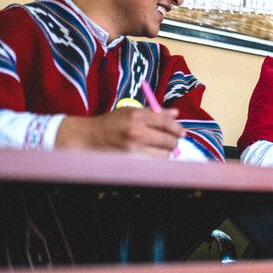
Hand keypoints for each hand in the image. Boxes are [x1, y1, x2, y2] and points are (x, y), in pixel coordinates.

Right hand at [56, 107, 183, 157]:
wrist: (91, 136)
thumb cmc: (113, 121)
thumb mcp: (132, 111)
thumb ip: (155, 112)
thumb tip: (175, 113)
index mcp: (137, 116)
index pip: (165, 123)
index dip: (177, 128)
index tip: (182, 132)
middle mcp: (136, 131)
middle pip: (167, 140)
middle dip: (174, 142)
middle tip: (174, 141)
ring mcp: (133, 147)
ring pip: (162, 154)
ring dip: (166, 152)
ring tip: (162, 148)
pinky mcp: (130, 159)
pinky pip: (152, 161)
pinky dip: (156, 158)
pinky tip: (152, 153)